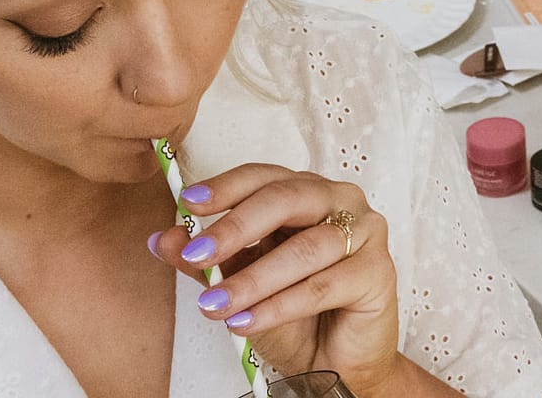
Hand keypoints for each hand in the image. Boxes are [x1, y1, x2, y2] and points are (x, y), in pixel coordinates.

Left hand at [150, 165, 402, 392]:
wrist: (335, 364)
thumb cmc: (294, 316)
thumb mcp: (241, 286)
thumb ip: (208, 261)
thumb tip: (163, 239)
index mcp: (306, 193)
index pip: (264, 177)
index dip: (226, 187)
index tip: (188, 204)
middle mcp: (339, 202)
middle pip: (287, 199)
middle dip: (235, 227)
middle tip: (195, 255)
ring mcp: (365, 233)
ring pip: (303, 248)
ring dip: (252, 279)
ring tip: (214, 304)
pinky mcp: (378, 272)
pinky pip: (322, 286)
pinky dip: (279, 306)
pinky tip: (246, 322)